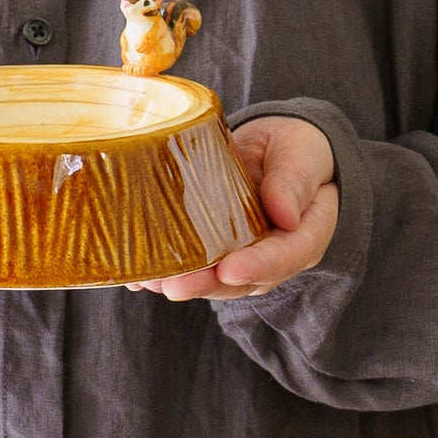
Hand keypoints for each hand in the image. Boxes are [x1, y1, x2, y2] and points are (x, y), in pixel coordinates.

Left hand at [124, 115, 338, 299]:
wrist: (272, 152)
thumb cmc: (295, 151)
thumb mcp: (302, 153)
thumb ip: (294, 180)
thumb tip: (284, 214)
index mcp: (302, 236)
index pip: (284, 257)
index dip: (257, 267)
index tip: (229, 270)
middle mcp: (268, 258)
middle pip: (238, 281)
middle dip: (204, 285)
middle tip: (175, 286)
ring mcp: (236, 258)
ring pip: (208, 280)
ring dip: (177, 283)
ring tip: (148, 280)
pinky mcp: (209, 252)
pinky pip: (187, 267)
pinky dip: (159, 273)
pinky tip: (135, 276)